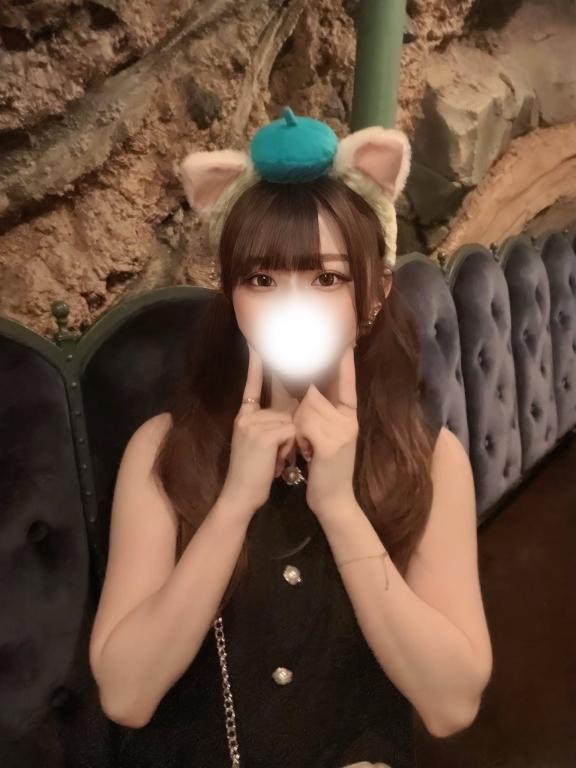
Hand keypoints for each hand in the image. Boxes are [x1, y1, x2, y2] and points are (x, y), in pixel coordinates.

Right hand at [220, 343, 297, 518]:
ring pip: (290, 422)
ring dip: (289, 443)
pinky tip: (275, 461)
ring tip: (273, 460)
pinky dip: (289, 448)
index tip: (257, 342)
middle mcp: (246, 416)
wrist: (240, 495)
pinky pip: (291, 431)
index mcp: (245, 416)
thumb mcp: (259, 444)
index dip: (256, 364)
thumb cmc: (254, 473)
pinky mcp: (263, 435)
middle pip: (284, 412)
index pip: (252, 385)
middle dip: (287, 434)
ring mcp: (253, 424)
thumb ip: (269, 425)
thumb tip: (288, 416)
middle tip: (272, 455)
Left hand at [291, 344, 358, 516]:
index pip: (347, 382)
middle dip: (301, 409)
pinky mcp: (332, 443)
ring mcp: (343, 431)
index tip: (343, 340)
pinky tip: (305, 452)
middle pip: (314, 394)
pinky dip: (298, 437)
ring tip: (305, 446)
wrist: (333, 500)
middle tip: (304, 433)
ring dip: (297, 426)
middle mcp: (350, 420)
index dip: (343, 361)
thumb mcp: (326, 436)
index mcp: (350, 415)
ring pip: (307, 408)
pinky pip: (304, 424)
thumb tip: (308, 390)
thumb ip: (321, 413)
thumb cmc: (324, 468)